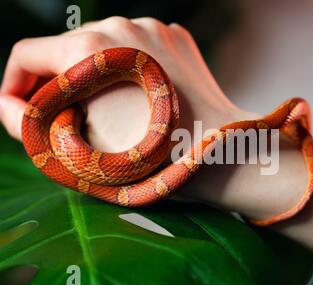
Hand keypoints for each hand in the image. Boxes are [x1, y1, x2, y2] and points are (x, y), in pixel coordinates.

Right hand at [0, 16, 306, 220]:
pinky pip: (135, 49)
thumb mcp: (80, 149)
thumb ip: (33, 123)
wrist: (222, 150)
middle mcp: (119, 26)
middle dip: (57, 85)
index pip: (27, 56)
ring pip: (101, 48)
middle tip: (63, 120)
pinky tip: (141, 98)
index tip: (20, 116)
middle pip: (64, 49)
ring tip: (109, 111)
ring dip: (93, 76)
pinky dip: (127, 70)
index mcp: (89, 50)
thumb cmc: (154, 160)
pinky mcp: (174, 35)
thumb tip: (14, 106)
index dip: (13, 89)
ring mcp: (151, 27)